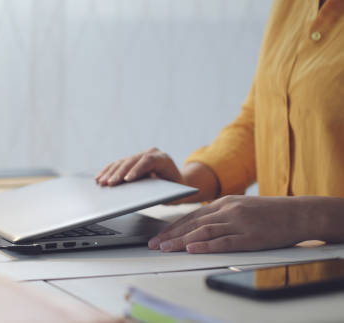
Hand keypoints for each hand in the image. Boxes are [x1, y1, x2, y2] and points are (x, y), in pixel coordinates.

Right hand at [95, 148, 182, 186]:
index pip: (148, 161)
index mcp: (164, 159)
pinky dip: (109, 170)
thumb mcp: (171, 192)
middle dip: (119, 173)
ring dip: (110, 172)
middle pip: (132, 160)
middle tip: (109, 183)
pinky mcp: (133, 159)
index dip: (136, 170)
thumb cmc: (176, 190)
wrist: (178, 182)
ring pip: (123, 161)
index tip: (127, 180)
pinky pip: (119, 163)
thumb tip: (141, 194)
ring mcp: (142, 154)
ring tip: (101, 182)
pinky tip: (100, 176)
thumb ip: (158, 191)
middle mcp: (152, 153)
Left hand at [148, 195, 309, 252]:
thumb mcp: (241, 206)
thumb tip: (199, 225)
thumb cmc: (271, 212)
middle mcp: (228, 210)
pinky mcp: (250, 237)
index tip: (159, 236)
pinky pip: (224, 242)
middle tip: (154, 245)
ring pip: (203, 232)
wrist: (299, 213)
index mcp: (225, 202)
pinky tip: (191, 249)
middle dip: (171, 235)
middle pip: (193, 224)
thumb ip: (221, 214)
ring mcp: (239, 223)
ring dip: (181, 241)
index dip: (173, 227)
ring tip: (165, 248)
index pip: (192, 216)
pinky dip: (205, 246)